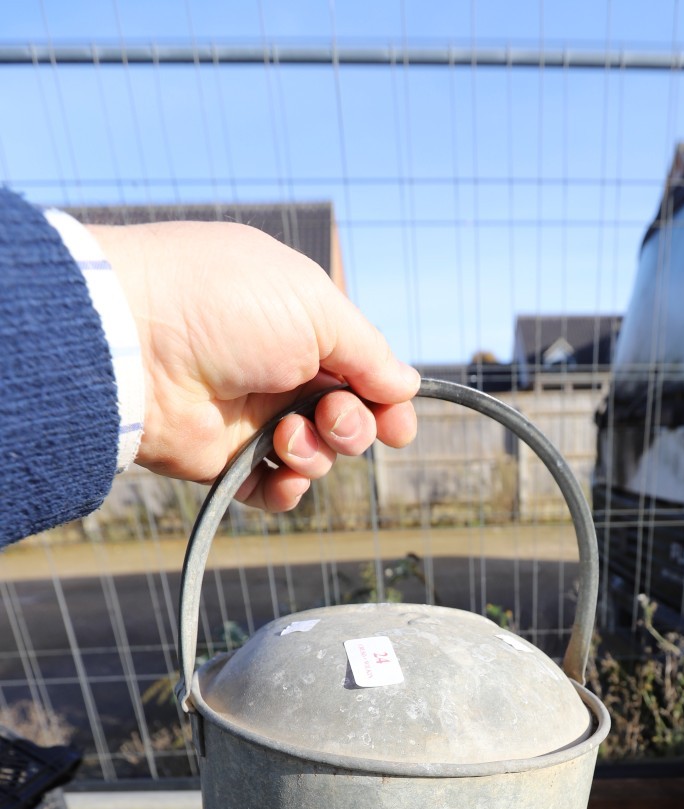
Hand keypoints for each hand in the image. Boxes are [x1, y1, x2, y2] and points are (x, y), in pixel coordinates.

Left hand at [90, 220, 419, 511]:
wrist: (137, 344)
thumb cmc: (224, 304)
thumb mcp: (316, 307)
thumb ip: (369, 353)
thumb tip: (406, 386)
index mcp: (299, 322)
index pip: (361, 370)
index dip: (386, 400)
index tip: (398, 423)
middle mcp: (278, 369)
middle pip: (348, 418)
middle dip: (354, 426)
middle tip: (332, 418)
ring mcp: (251, 416)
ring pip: (317, 456)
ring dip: (317, 452)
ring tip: (286, 437)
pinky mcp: (224, 460)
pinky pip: (274, 489)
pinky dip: (286, 489)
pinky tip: (280, 475)